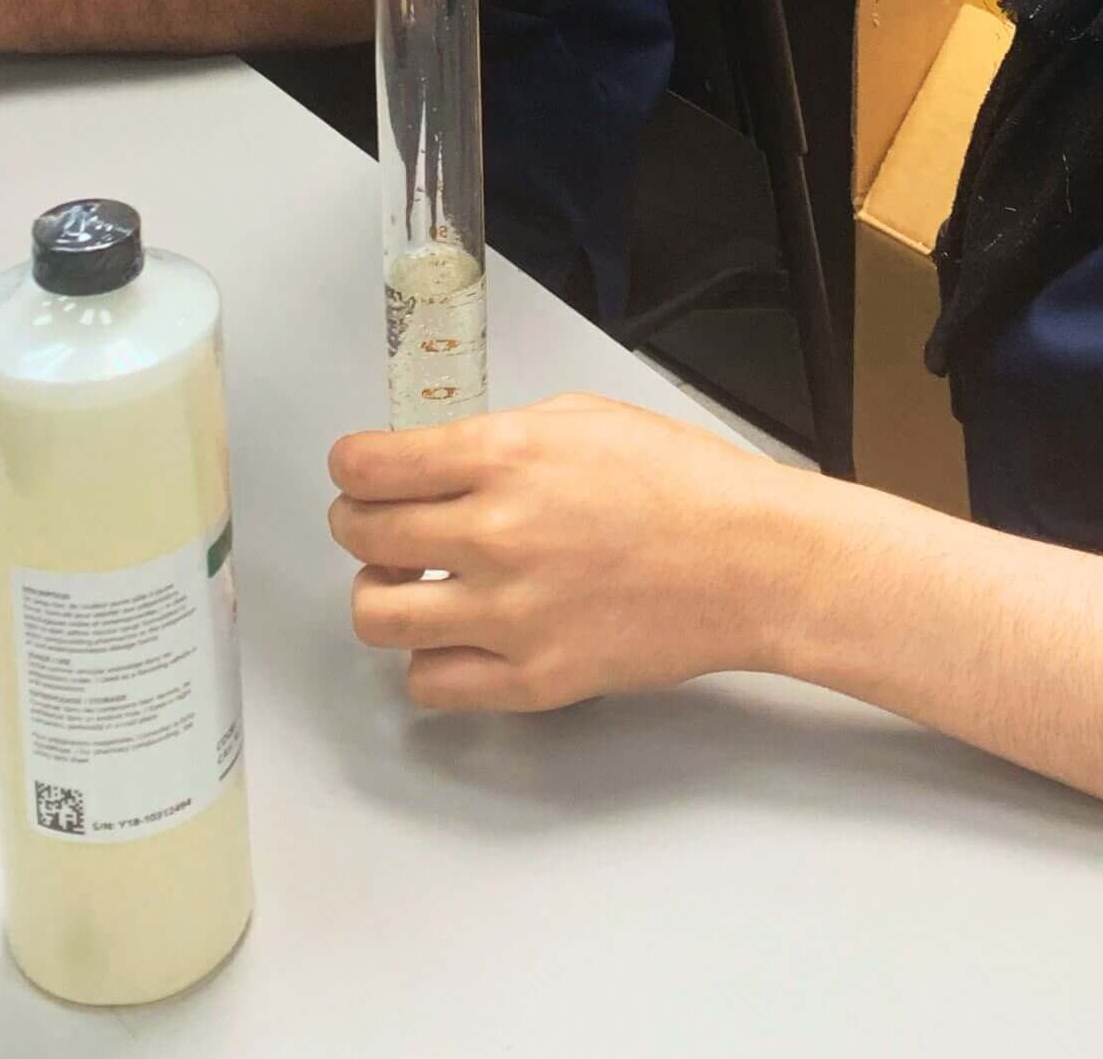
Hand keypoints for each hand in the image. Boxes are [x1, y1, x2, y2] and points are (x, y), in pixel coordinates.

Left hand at [326, 394, 807, 710]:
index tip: (355, 471)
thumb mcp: (582, 418)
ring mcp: (511, 614)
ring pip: (376, 617)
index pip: (370, 466)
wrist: (752, 560)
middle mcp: (496, 534)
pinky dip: (429, 660)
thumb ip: (499, 437)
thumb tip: (439, 458)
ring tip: (406, 583)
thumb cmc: (684, 484)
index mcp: (505, 457)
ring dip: (379, 593)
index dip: (350, 466)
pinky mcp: (534, 678)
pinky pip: (431, 683)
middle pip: (361, 536)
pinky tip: (454, 635)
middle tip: (371, 523)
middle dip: (355, 523)